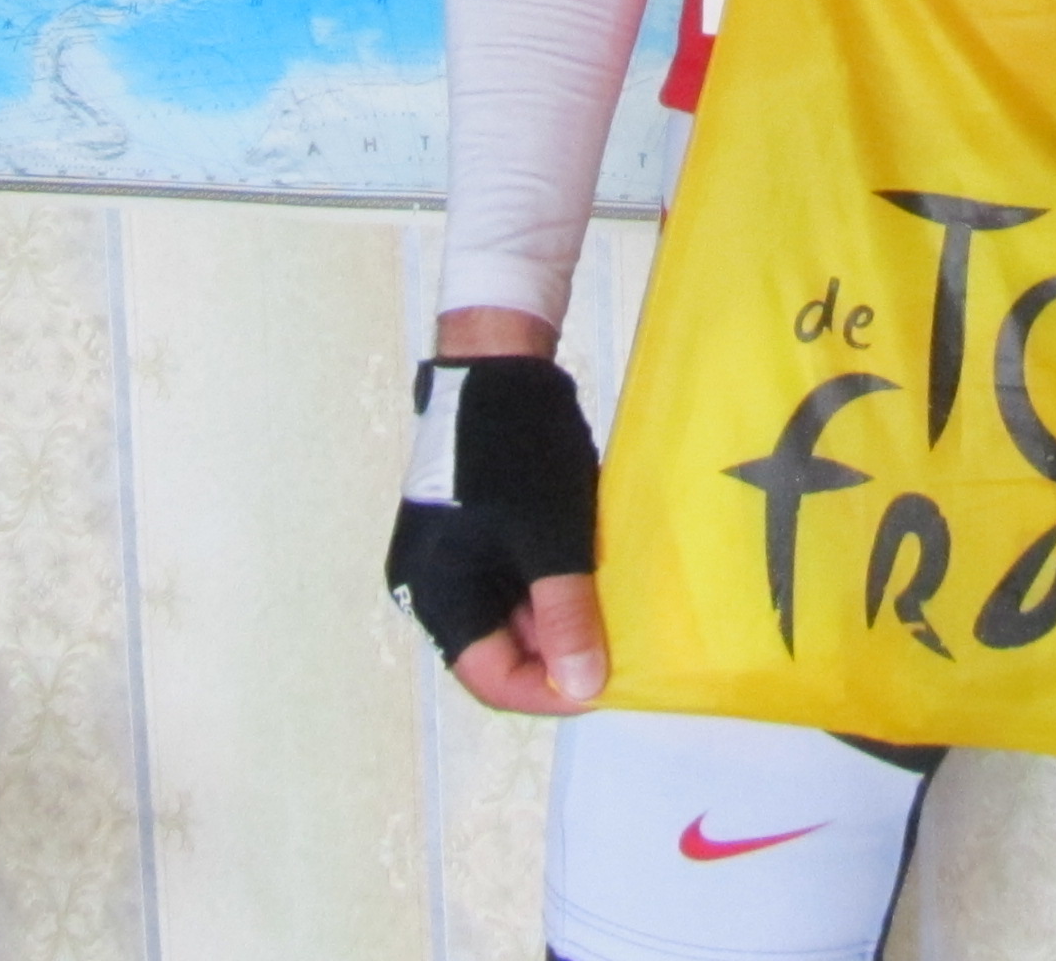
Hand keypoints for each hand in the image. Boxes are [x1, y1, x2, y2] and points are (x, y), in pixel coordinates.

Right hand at [387, 343, 606, 708]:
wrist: (497, 364)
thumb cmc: (517, 453)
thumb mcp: (550, 539)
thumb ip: (565, 616)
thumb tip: (582, 689)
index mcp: (439, 595)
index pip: (492, 678)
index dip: (549, 691)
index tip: (607, 684)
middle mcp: (434, 586)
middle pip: (501, 649)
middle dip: (560, 654)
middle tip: (621, 650)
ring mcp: (453, 556)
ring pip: (512, 614)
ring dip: (560, 618)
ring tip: (615, 616)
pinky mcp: (473, 531)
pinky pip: (514, 579)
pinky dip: (552, 585)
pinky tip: (595, 579)